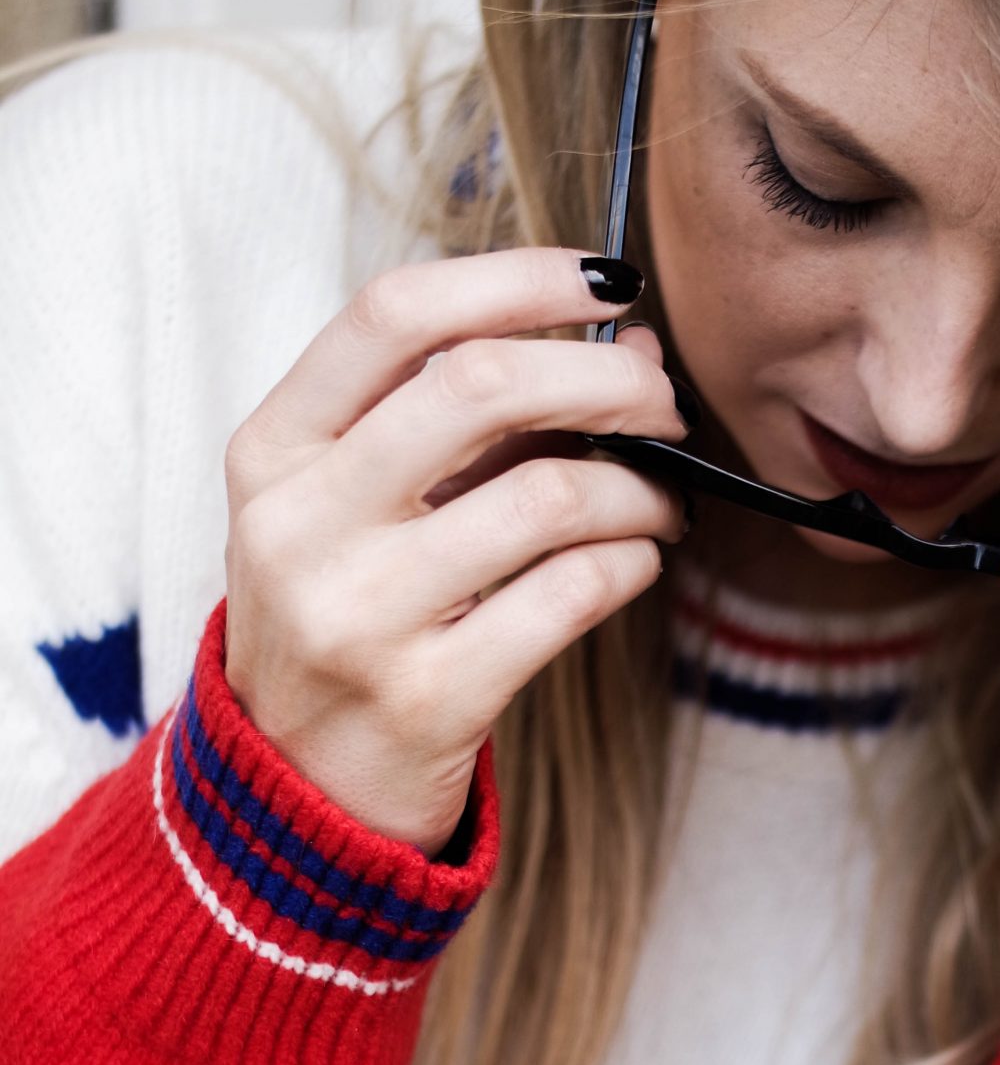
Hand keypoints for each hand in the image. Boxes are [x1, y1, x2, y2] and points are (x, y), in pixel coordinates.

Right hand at [223, 248, 686, 854]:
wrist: (296, 787)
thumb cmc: (349, 616)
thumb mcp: (353, 506)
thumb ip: (462, 421)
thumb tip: (627, 345)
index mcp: (274, 451)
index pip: (395, 313)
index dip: (517, 277)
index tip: (605, 281)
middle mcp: (301, 524)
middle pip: (483, 384)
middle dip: (606, 378)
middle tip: (660, 404)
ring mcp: (360, 617)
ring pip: (549, 495)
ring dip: (640, 488)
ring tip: (660, 502)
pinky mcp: (429, 697)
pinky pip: (574, 594)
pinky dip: (632, 561)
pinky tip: (635, 560)